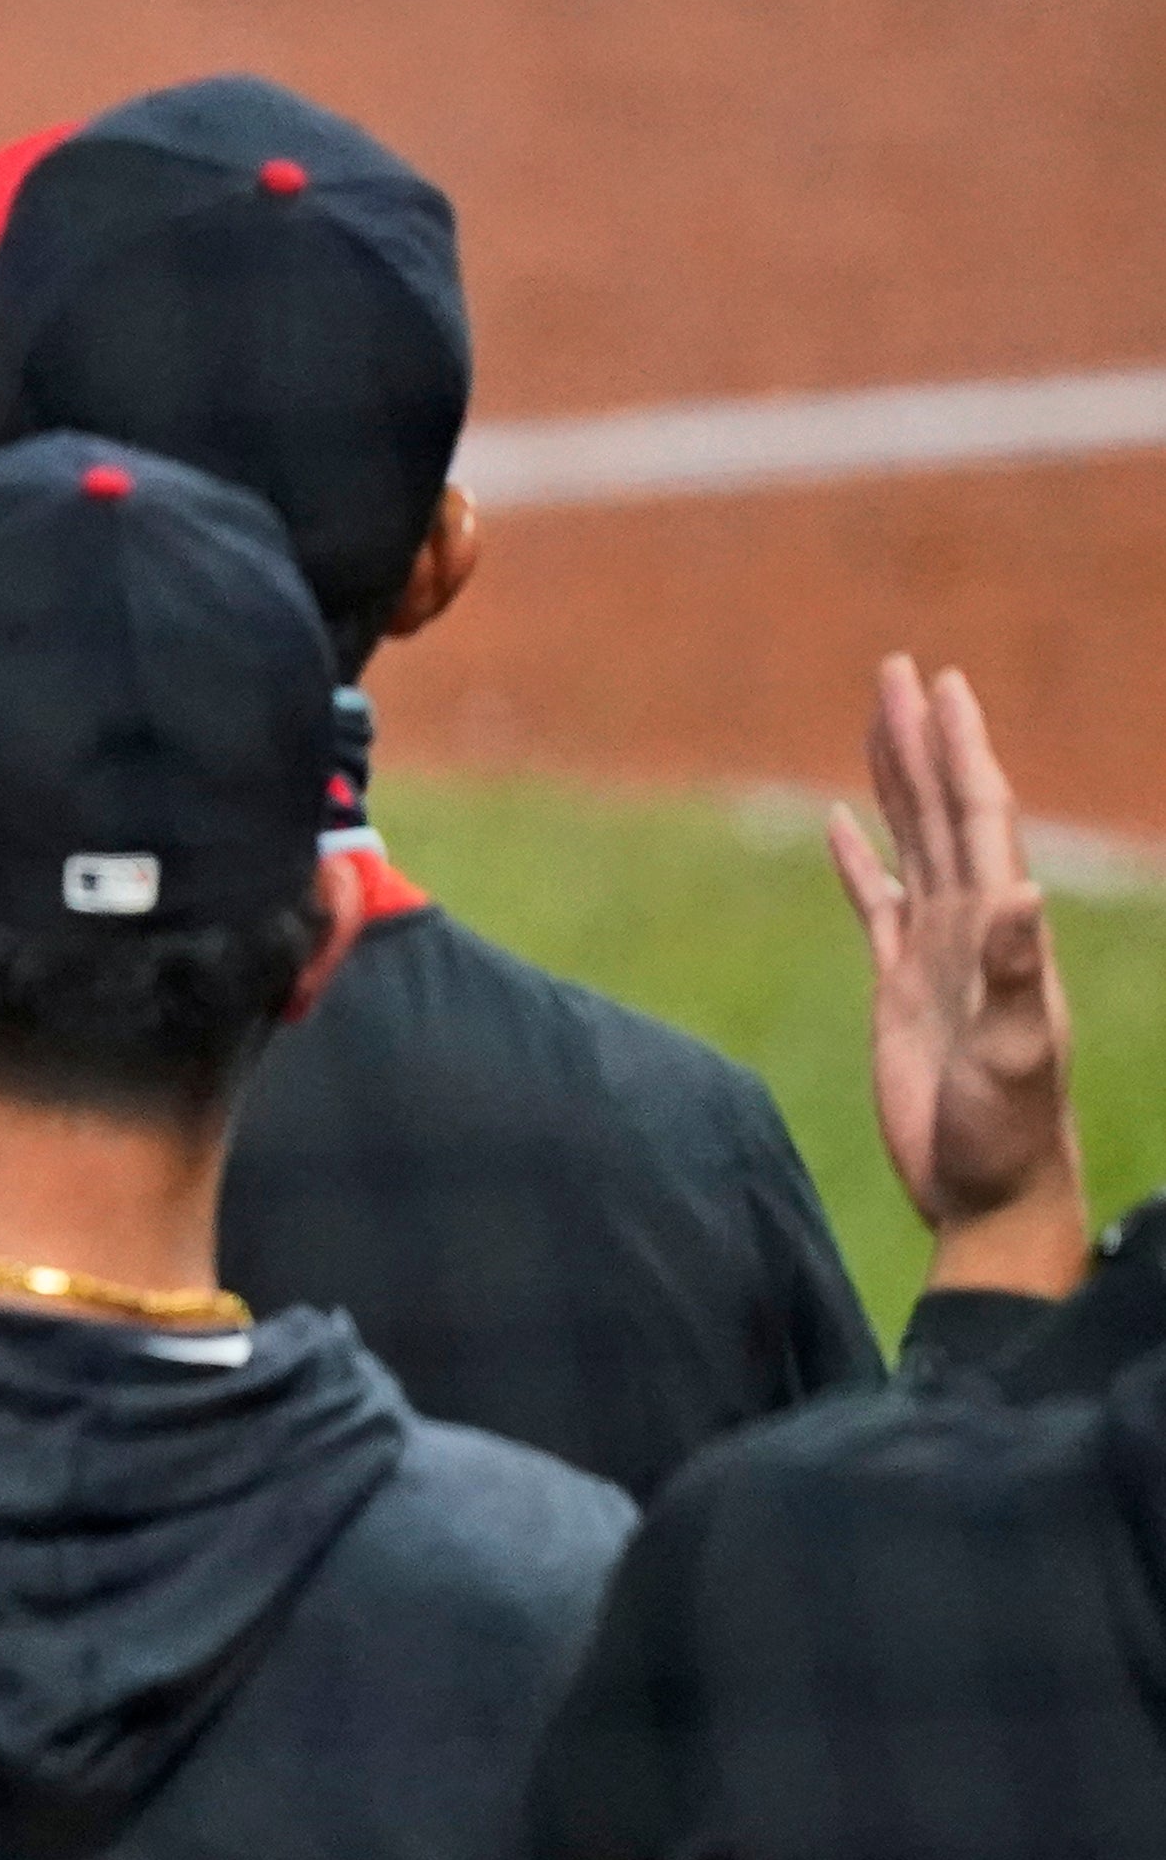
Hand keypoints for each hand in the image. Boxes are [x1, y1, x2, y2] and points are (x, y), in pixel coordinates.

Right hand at [825, 653, 1083, 1287]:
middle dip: (922, 739)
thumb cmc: (1007, 1131)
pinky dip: (859, 857)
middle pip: (943, 810)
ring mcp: (936, 952)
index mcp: (1000, 929)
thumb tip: (1017, 893)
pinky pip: (875, 902)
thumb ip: (1013, 975)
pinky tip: (842, 821)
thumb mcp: (1014, 1054)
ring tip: (876, 717)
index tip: (941, 688)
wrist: (986, 1190)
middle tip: (899, 670)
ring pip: (911, 842)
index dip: (960, 752)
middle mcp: (973, 926)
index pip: (979, 818)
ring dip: (893, 779)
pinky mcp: (899, 985)